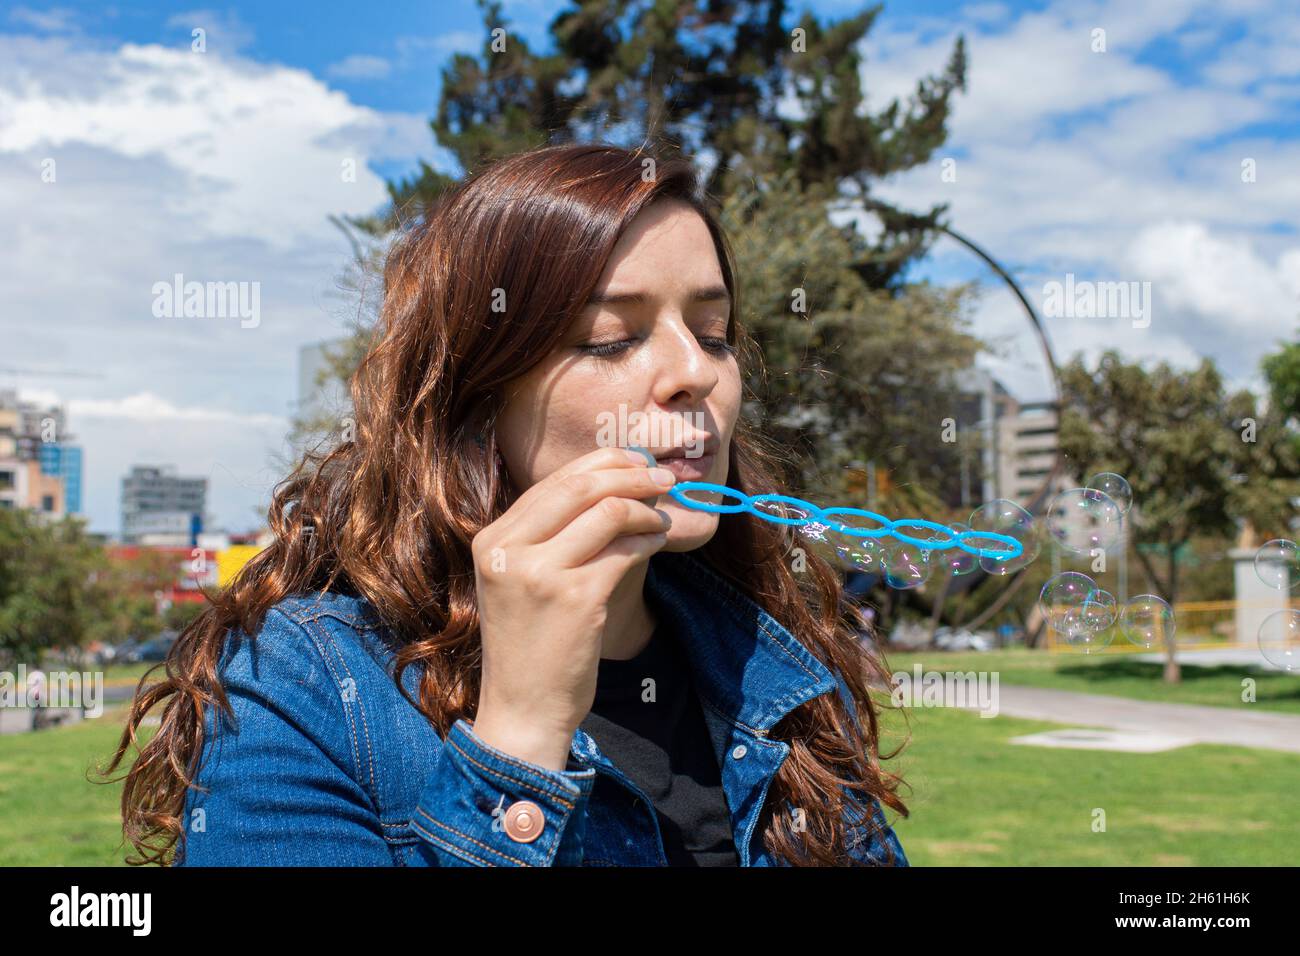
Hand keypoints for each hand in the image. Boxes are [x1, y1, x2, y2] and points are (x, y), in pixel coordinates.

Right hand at [469, 446, 676, 769]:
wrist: (523, 708)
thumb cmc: (532, 642)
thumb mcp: (522, 580)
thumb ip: (552, 534)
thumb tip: (615, 481)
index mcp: (493, 540)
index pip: (554, 480)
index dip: (604, 463)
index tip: (637, 464)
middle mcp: (508, 549)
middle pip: (581, 484)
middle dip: (631, 475)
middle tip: (664, 480)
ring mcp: (540, 574)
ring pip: (608, 510)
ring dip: (646, 510)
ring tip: (661, 521)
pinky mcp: (576, 599)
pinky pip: (625, 550)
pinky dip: (648, 540)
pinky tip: (656, 544)